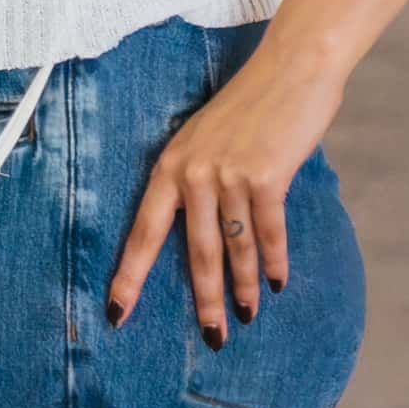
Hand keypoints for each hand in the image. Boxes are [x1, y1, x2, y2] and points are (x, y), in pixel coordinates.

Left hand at [110, 36, 348, 344]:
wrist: (291, 70)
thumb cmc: (250, 109)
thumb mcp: (207, 141)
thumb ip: (198, 181)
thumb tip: (201, 234)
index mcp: (170, 165)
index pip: (142, 231)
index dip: (130, 276)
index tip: (117, 313)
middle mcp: (193, 172)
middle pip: (194, 252)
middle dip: (203, 300)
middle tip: (211, 338)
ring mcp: (229, 174)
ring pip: (234, 248)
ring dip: (242, 287)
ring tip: (246, 317)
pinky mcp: (266, 176)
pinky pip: (268, 233)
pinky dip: (274, 261)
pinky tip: (276, 284)